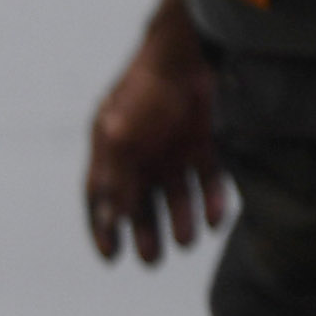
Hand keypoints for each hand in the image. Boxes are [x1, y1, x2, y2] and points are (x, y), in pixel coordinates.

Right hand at [84, 3, 227, 266]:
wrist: (187, 55)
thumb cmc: (144, 94)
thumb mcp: (121, 139)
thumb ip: (116, 180)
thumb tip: (113, 220)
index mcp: (110, 152)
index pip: (100, 198)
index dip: (103, 227)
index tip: (111, 257)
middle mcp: (140, 153)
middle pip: (139, 202)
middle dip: (145, 232)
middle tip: (151, 260)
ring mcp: (172, 148)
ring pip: (175, 195)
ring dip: (180, 221)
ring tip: (186, 243)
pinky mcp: (203, 142)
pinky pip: (207, 179)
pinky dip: (211, 200)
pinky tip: (215, 220)